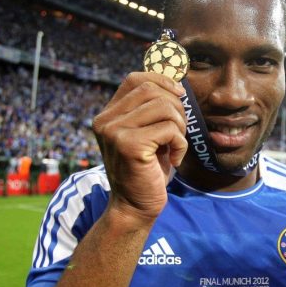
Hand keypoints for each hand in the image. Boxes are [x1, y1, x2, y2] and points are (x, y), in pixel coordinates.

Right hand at [92, 72, 186, 219]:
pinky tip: (174, 159)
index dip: (161, 80)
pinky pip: (169, 129)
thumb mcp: (148, 134)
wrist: (135, 207)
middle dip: (176, 107)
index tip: (179, 93)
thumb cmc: (147, 170)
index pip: (135, 79)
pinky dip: (180, 144)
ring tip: (175, 145)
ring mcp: (114, 132)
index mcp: (107, 115)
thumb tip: (176, 81)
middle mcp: (105, 120)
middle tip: (179, 130)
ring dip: (180, 126)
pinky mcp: (129, 145)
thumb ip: (152, 109)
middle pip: (152, 90)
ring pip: (163, 107)